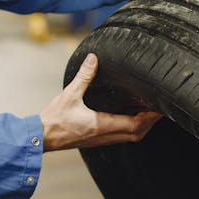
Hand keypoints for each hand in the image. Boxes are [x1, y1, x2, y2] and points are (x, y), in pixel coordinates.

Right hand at [39, 54, 160, 151]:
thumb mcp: (70, 94)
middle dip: (150, 122)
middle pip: (137, 134)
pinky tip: (128, 118)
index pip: (135, 124)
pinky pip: (119, 137)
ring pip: (130, 138)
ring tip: (147, 112)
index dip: (150, 117)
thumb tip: (94, 58)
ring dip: (141, 127)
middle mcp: (105, 135)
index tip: (159, 107)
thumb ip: (84, 76)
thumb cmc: (54, 119)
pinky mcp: (95, 140)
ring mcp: (100, 140)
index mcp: (102, 125)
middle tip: (158, 108)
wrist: (40, 138)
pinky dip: (130, 129)